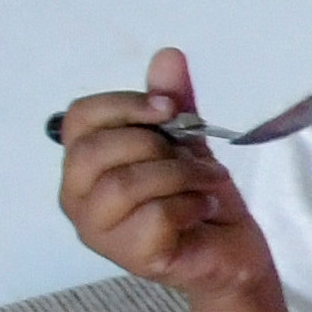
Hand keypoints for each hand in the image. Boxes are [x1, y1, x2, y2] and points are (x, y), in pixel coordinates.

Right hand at [58, 49, 280, 305]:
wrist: (235, 253)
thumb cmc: (200, 199)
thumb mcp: (187, 143)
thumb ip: (172, 103)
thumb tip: (169, 55)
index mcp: (82, 165)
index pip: (79, 118)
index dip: (125, 104)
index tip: (170, 109)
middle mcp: (76, 198)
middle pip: (98, 150)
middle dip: (157, 145)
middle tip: (195, 158)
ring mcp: (99, 231)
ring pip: (126, 183)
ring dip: (180, 175)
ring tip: (207, 183)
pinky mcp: (131, 256)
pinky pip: (155, 215)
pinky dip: (190, 205)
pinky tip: (203, 210)